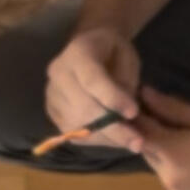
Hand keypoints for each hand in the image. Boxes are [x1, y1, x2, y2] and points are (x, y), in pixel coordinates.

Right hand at [45, 27, 141, 149]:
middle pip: (83, 107)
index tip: (134, 113)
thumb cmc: (113, 51)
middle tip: (138, 140)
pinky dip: (97, 140)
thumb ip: (126, 81)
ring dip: (106, 137)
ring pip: (77, 125)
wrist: (89, 48)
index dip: (113, 98)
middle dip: (112, 128)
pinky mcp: (53, 112)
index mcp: (78, 53)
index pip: (92, 80)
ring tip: (130, 140)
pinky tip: (115, 138)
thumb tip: (125, 113)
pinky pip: (73, 134)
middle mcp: (58, 73)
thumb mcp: (127, 56)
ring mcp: (52, 95)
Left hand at [136, 87, 189, 189]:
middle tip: (158, 114)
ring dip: (158, 149)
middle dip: (147, 132)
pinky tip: (186, 155)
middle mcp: (166, 176)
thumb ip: (172, 109)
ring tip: (176, 134)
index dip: (136, 115)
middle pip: (145, 148)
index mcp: (172, 153)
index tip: (137, 102)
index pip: (141, 130)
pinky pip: (166, 176)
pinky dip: (169, 164)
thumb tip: (144, 93)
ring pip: (155, 164)